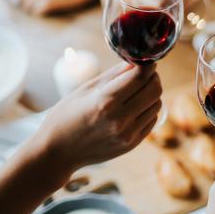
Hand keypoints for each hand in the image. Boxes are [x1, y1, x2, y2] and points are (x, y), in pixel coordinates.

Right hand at [27, 63, 161, 180]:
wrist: (57, 153)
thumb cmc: (66, 116)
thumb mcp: (86, 89)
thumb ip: (114, 75)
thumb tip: (136, 61)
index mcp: (105, 101)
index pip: (139, 77)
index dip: (147, 65)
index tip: (147, 60)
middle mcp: (119, 119)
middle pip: (154, 90)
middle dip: (152, 77)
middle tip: (145, 74)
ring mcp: (127, 134)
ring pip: (157, 104)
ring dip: (151, 94)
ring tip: (137, 91)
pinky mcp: (132, 144)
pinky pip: (152, 120)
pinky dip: (148, 110)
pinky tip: (135, 107)